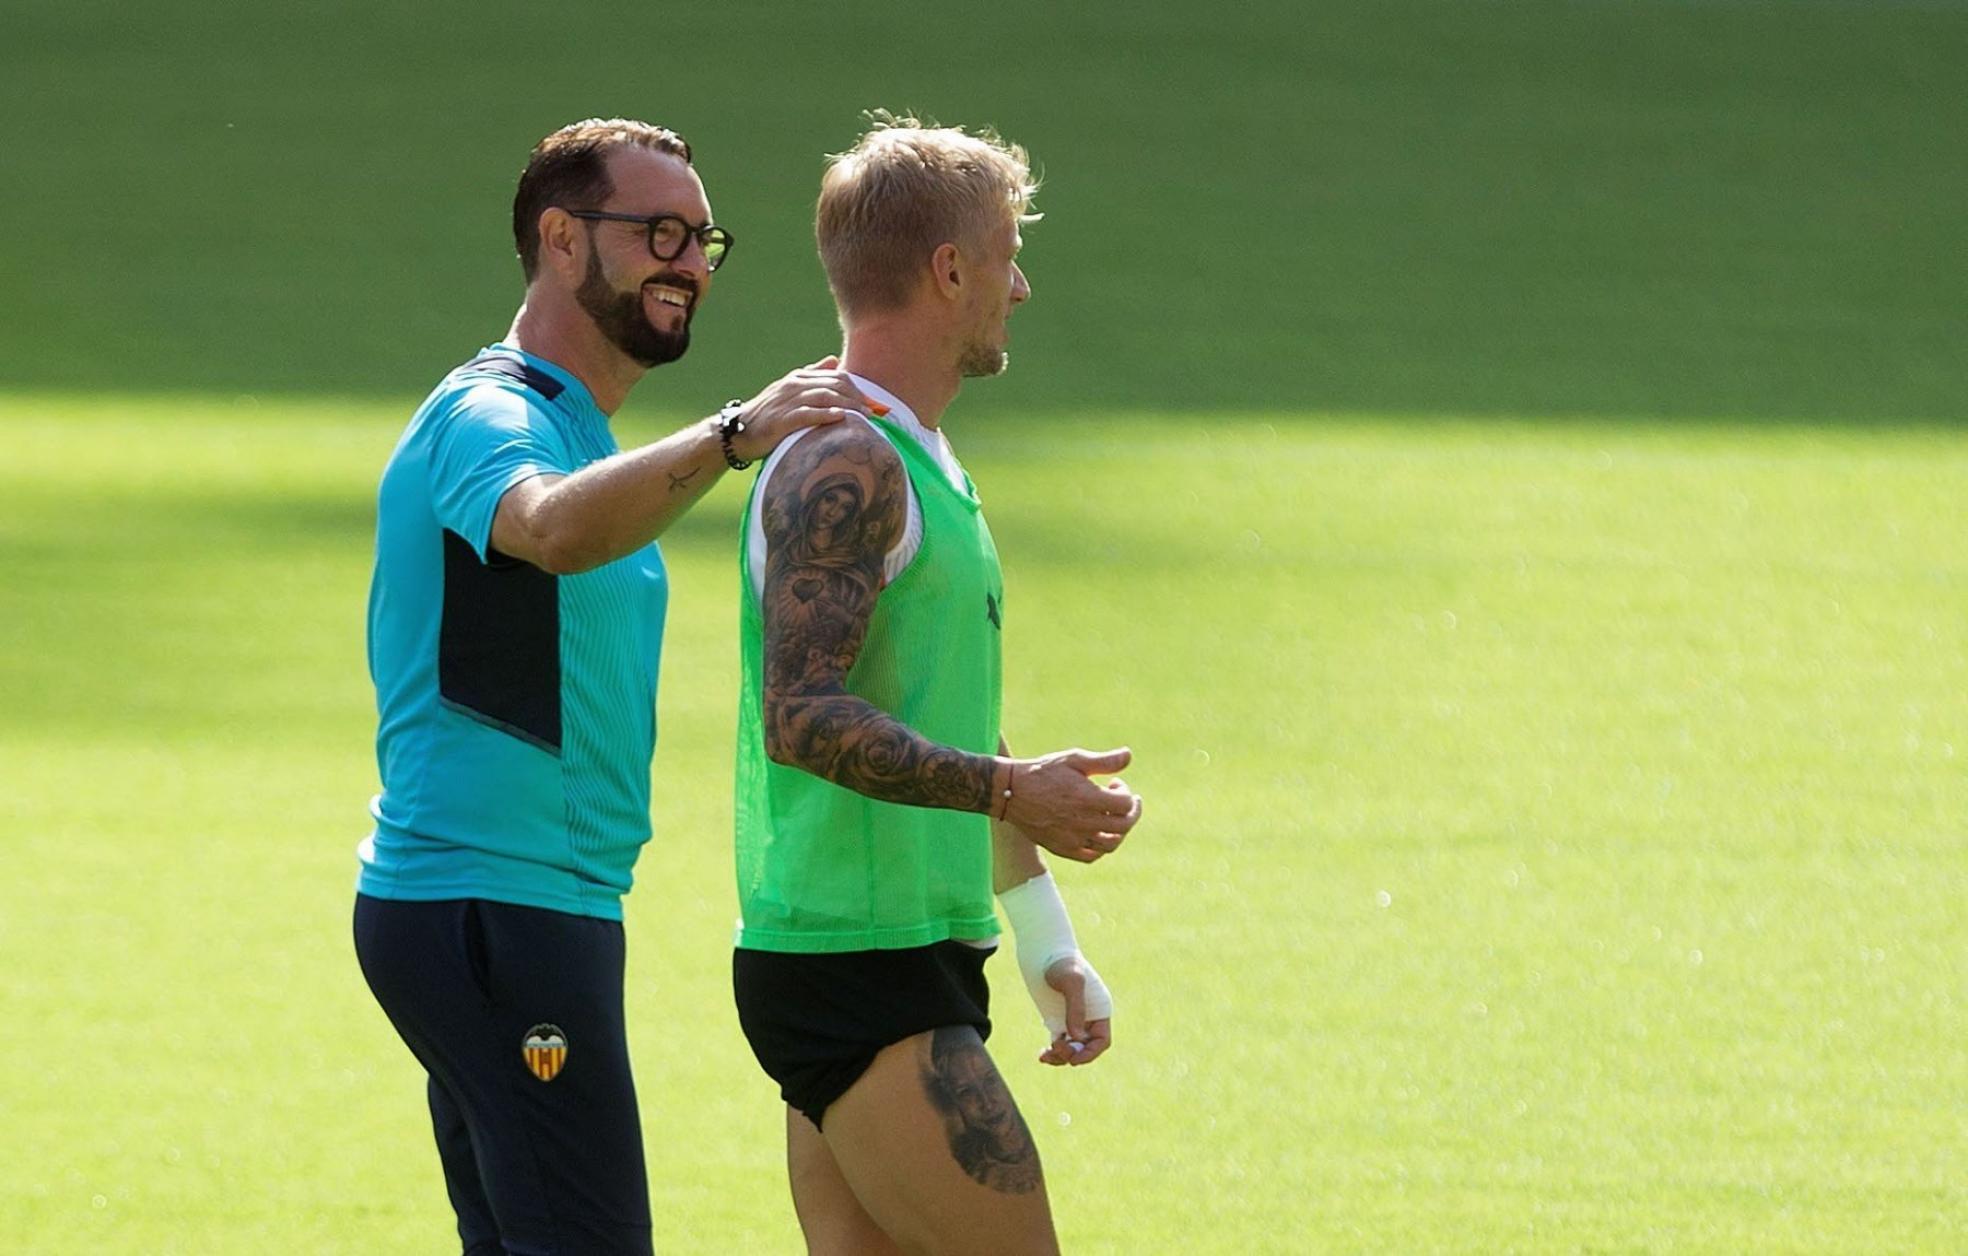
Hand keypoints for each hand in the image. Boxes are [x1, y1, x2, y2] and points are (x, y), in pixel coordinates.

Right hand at [731, 355, 879, 460]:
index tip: (875, 403)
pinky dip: (826, 415)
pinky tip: (841, 418)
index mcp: (798, 378)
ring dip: (849, 406)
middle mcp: (794, 386)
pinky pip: (807, 414)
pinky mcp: (781, 420)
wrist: (737, 432)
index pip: (836, 376)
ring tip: (866, 416)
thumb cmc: (768, 414)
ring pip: (825, 397)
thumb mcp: (789, 390)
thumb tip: (833, 360)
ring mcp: (787, 401)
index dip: (858, 389)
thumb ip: (811, 375)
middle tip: (876, 412)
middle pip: (834, 385)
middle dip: (858, 398)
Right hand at [1000, 747, 1141, 863]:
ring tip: (1115, 818)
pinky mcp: (1062, 848)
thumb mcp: (1074, 759)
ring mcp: (1073, 838)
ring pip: (1111, 844)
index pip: (1125, 804)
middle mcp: (1084, 822)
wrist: (1011, 792)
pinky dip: (1101, 848)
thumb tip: (1129, 755)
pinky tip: (1099, 834)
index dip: (1126, 793)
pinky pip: (1091, 856)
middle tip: (1127, 802)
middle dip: (1131, 812)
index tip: (1114, 784)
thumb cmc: (1043, 772)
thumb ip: (1104, 761)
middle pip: (1124, 826)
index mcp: (1088, 799)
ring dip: (1120, 831)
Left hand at [1037, 956, 1111, 1066]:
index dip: (1090, 1052)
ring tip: (1046, 1055)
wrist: (1043, 950)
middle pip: (1085, 1047)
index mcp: (1100, 1009)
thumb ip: (1076, 1009)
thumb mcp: (1072, 983)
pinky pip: (1059, 1042)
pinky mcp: (1057, 1018)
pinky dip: (1052, 1052)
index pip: (1101, 1040)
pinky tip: (1041, 1055)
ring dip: (1061, 1056)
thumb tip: (1077, 1037)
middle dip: (1073, 1054)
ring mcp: (1072, 1019)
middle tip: (1056, 1048)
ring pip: (1071, 1048)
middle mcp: (1089, 1017)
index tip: (1074, 1058)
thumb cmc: (1061, 962)